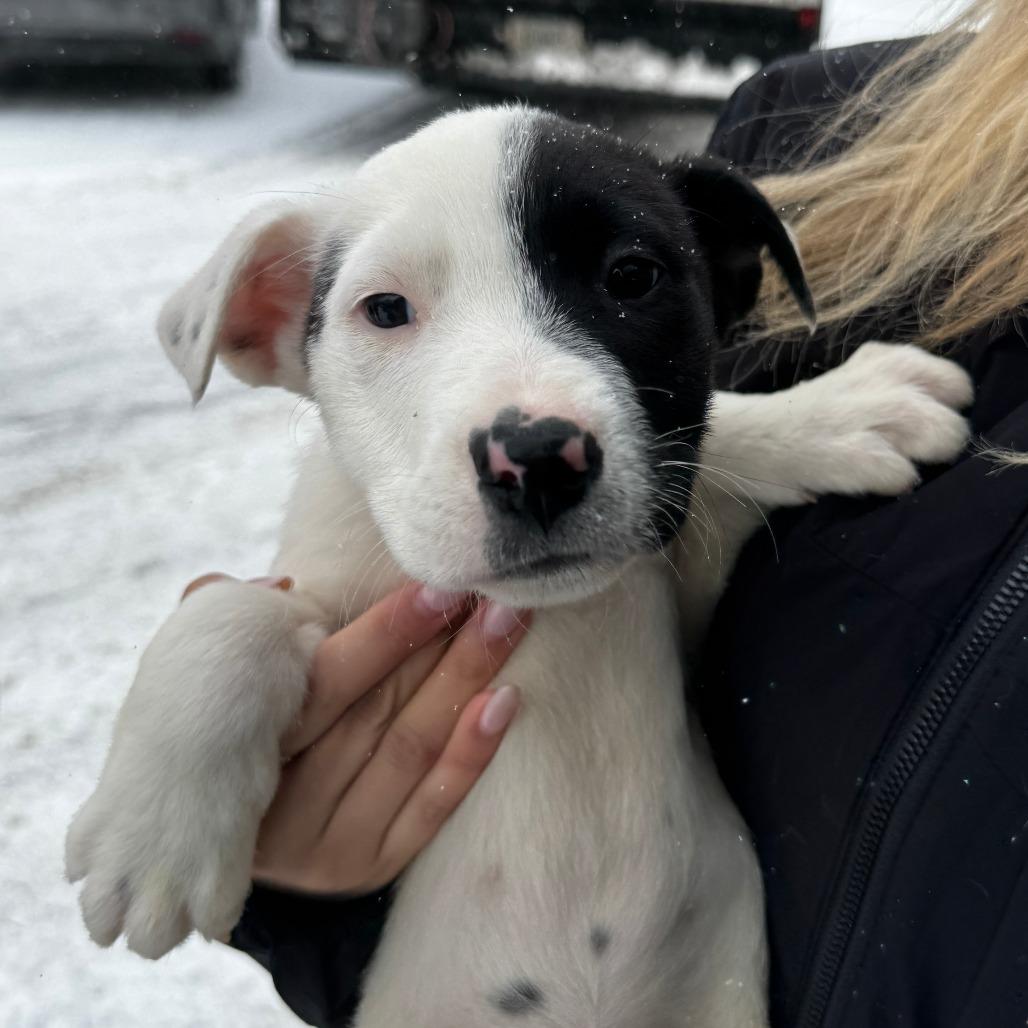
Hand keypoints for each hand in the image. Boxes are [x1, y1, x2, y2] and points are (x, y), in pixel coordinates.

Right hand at [182, 575, 529, 895]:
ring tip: (507, 626)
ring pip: (411, 750)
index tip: (438, 587)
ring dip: (465, 681)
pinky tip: (505, 701)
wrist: (222, 842)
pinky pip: (432, 807)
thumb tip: (283, 585)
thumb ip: (240, 628)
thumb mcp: (216, 681)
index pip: (325, 683)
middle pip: (377, 711)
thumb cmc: (237, 729)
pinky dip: (471, 753)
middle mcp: (285, 806)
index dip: (385, 634)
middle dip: (441, 645)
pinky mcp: (370, 866)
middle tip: (490, 594)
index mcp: (243, 749)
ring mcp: (330, 844)